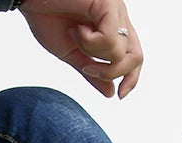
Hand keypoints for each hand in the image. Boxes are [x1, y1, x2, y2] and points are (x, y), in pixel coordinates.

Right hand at [18, 0, 141, 98]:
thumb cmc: (45, 16)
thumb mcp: (71, 53)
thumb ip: (91, 72)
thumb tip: (110, 93)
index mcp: (112, 28)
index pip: (135, 57)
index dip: (131, 78)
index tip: (119, 94)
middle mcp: (117, 17)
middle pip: (135, 58)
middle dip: (113, 73)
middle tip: (88, 67)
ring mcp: (114, 10)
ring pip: (120, 53)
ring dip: (93, 53)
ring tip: (75, 36)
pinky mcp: (108, 3)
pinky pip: (109, 39)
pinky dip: (90, 42)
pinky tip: (77, 29)